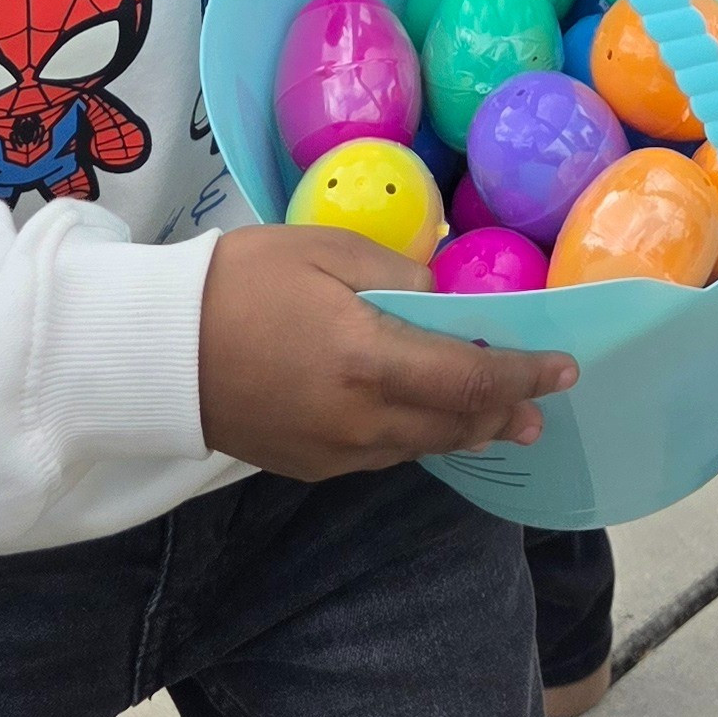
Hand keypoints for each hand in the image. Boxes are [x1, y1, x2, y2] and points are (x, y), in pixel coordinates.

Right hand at [198, 222, 576, 476]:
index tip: (564, 369)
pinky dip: (418, 439)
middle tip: (542, 405)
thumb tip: (443, 296)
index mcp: (368, 360)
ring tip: (501, 421)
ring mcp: (332, 451)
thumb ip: (397, 275)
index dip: (524, 375)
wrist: (153, 350)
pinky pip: (381, 456)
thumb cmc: (239, 283)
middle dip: (505, 413)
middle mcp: (359, 419)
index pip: (471, 377)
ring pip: (420, 447)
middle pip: (454, 424)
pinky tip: (428, 424)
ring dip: (466, 432)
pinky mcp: (306, 465)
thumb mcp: (325, 250)